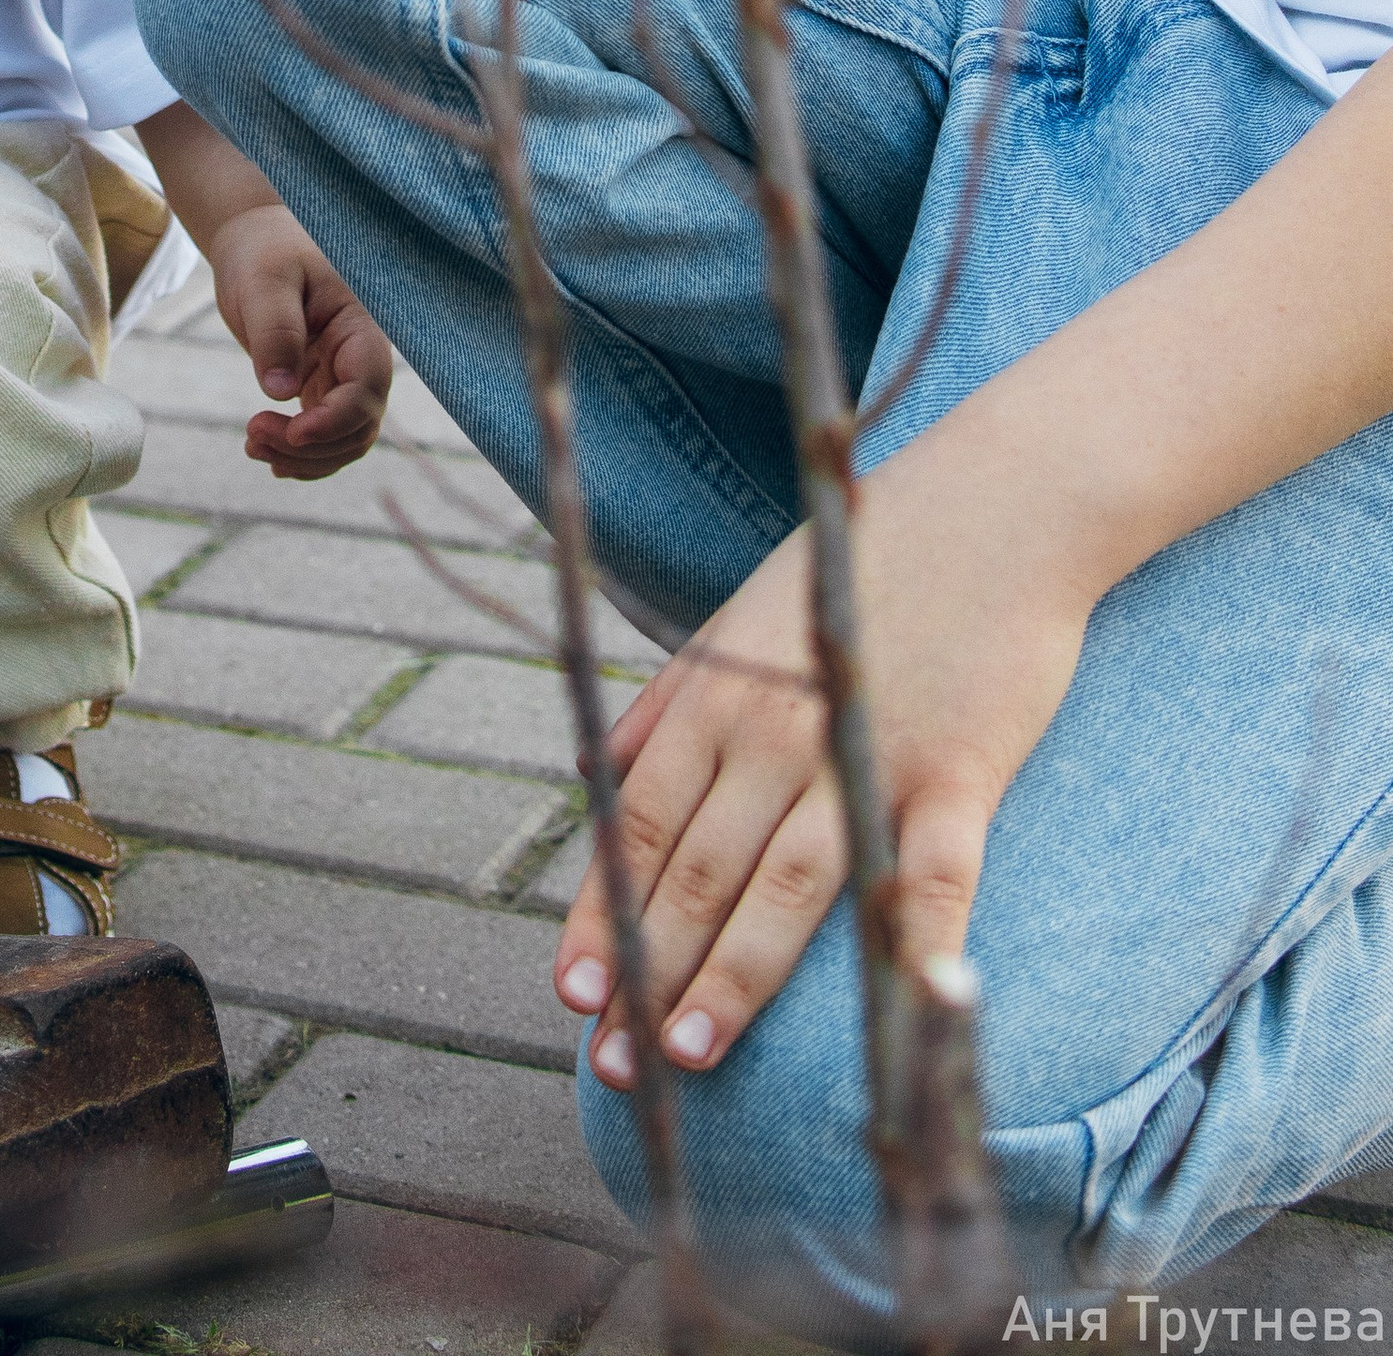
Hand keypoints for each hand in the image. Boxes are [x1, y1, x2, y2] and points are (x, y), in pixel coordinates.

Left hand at [204, 202, 392, 479]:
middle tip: (252, 435)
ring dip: (304, 457)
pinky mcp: (318, 386)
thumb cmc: (265, 252)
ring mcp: (340, 375)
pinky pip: (323, 434)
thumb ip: (275, 330)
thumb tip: (280, 392)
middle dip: (312, 446)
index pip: (368, 387)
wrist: (256, 242)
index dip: (336, 419)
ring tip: (251, 445)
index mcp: (359, 326)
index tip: (293, 431)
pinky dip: (300, 453)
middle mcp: (358, 357)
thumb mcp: (265, 281)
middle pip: (359, 425)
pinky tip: (267, 453)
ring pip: (344, 439)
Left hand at [553, 429, 1096, 1086]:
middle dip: (648, 969)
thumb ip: (669, 701)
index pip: (639, 823)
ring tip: (689, 1054)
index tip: (570, 989)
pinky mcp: (961, 771)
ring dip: (733, 976)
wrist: (997, 506)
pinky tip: (888, 1008)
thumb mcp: (740, 615)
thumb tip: (600, 773)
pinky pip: (933, 875)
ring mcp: (868, 752)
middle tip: (611, 1061)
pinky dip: (915, 944)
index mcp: (719, 693)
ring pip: (786, 886)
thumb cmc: (860, 564)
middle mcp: (779, 730)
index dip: (603, 911)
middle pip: (698, 868)